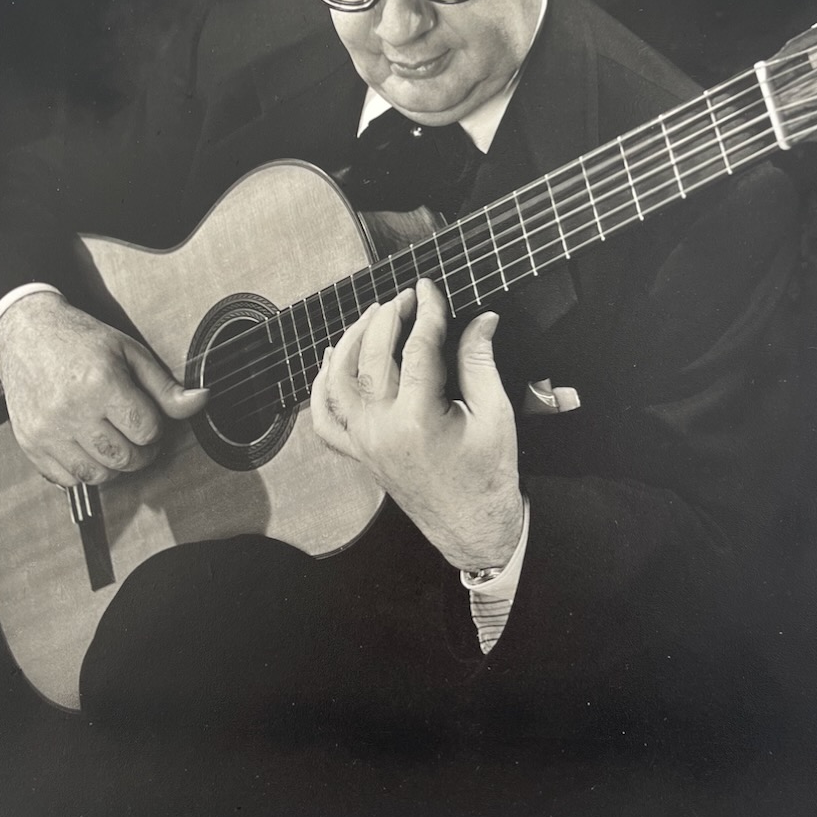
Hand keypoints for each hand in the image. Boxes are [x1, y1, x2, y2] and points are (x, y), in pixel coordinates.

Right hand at [0, 293, 207, 485]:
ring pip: (99, 475)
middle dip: (141, 452)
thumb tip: (200, 401)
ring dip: (115, 465)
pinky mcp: (30, 444)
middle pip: (125, 458)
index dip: (155, 428)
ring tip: (114, 441)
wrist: (26, 334)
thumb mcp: (130, 353)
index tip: (148, 418)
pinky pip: (68, 479)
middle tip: (137, 434)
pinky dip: (85, 471)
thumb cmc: (81, 341)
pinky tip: (88, 448)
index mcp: (100, 382)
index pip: (146, 429)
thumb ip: (165, 385)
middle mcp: (71, 409)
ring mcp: (48, 430)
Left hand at [311, 279, 523, 571]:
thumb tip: (482, 319)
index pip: (417, 348)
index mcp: (418, 420)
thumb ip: (481, 362)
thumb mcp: (495, 414)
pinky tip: (330, 360)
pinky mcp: (360, 454)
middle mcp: (382, 430)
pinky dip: (321, 388)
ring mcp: (365, 443)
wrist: (474, 528)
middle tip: (406, 298)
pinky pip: (326, 420)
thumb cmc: (489, 476)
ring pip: (338, 382)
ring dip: (350, 342)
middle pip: (372, 357)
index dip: (425, 312)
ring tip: (371, 316)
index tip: (429, 288)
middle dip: (388, 318)